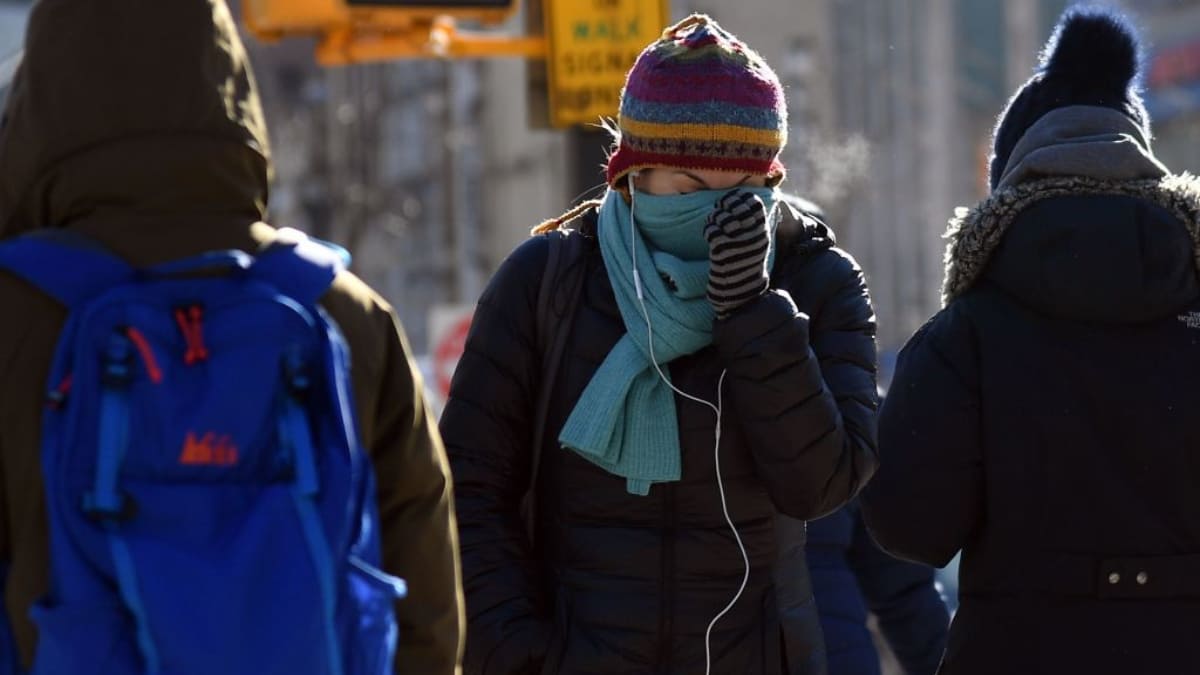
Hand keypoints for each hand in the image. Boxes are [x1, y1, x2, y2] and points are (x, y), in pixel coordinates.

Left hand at [704, 189, 769, 318]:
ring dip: (714, 217)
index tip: (731, 200)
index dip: (739, 198)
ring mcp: (736, 240)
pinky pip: (711, 228)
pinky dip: (708, 229)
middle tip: (720, 210)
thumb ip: (754, 223)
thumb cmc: (747, 264)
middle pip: (735, 206)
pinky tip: (709, 236)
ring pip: (721, 215)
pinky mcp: (721, 247)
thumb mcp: (758, 242)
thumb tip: (744, 201)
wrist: (740, 289)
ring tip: (715, 224)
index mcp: (762, 231)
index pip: (753, 203)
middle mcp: (751, 234)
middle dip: (725, 205)